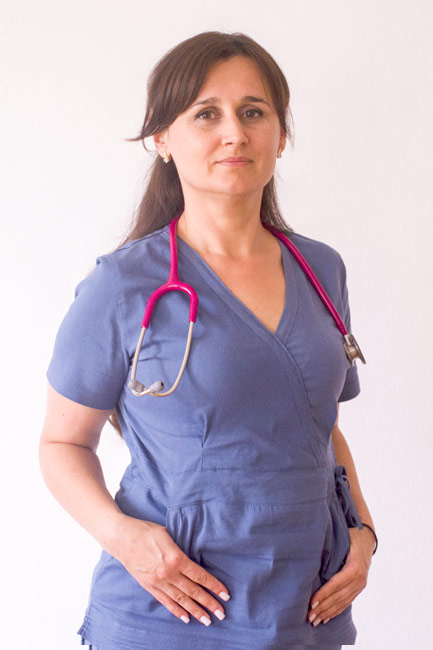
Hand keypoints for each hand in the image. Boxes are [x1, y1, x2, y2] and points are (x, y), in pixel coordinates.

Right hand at [111, 514, 230, 625]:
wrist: (122, 538)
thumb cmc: (146, 531)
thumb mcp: (168, 535)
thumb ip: (180, 550)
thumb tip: (191, 560)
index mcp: (176, 559)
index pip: (200, 576)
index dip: (214, 586)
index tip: (225, 595)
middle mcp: (169, 574)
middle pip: (193, 591)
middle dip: (209, 603)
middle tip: (221, 613)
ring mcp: (158, 582)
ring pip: (181, 600)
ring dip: (196, 610)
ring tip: (208, 620)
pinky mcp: (149, 586)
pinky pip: (166, 601)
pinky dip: (177, 611)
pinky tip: (186, 617)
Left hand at [306, 526, 374, 626]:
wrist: (367, 538)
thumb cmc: (350, 536)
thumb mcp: (342, 539)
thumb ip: (330, 548)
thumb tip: (310, 555)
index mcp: (355, 567)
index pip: (336, 584)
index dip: (323, 594)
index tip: (311, 603)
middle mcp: (360, 579)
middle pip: (338, 597)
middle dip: (323, 608)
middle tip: (309, 616)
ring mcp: (360, 585)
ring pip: (342, 602)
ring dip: (327, 613)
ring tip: (314, 621)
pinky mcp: (359, 588)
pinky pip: (346, 602)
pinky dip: (336, 611)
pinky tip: (326, 618)